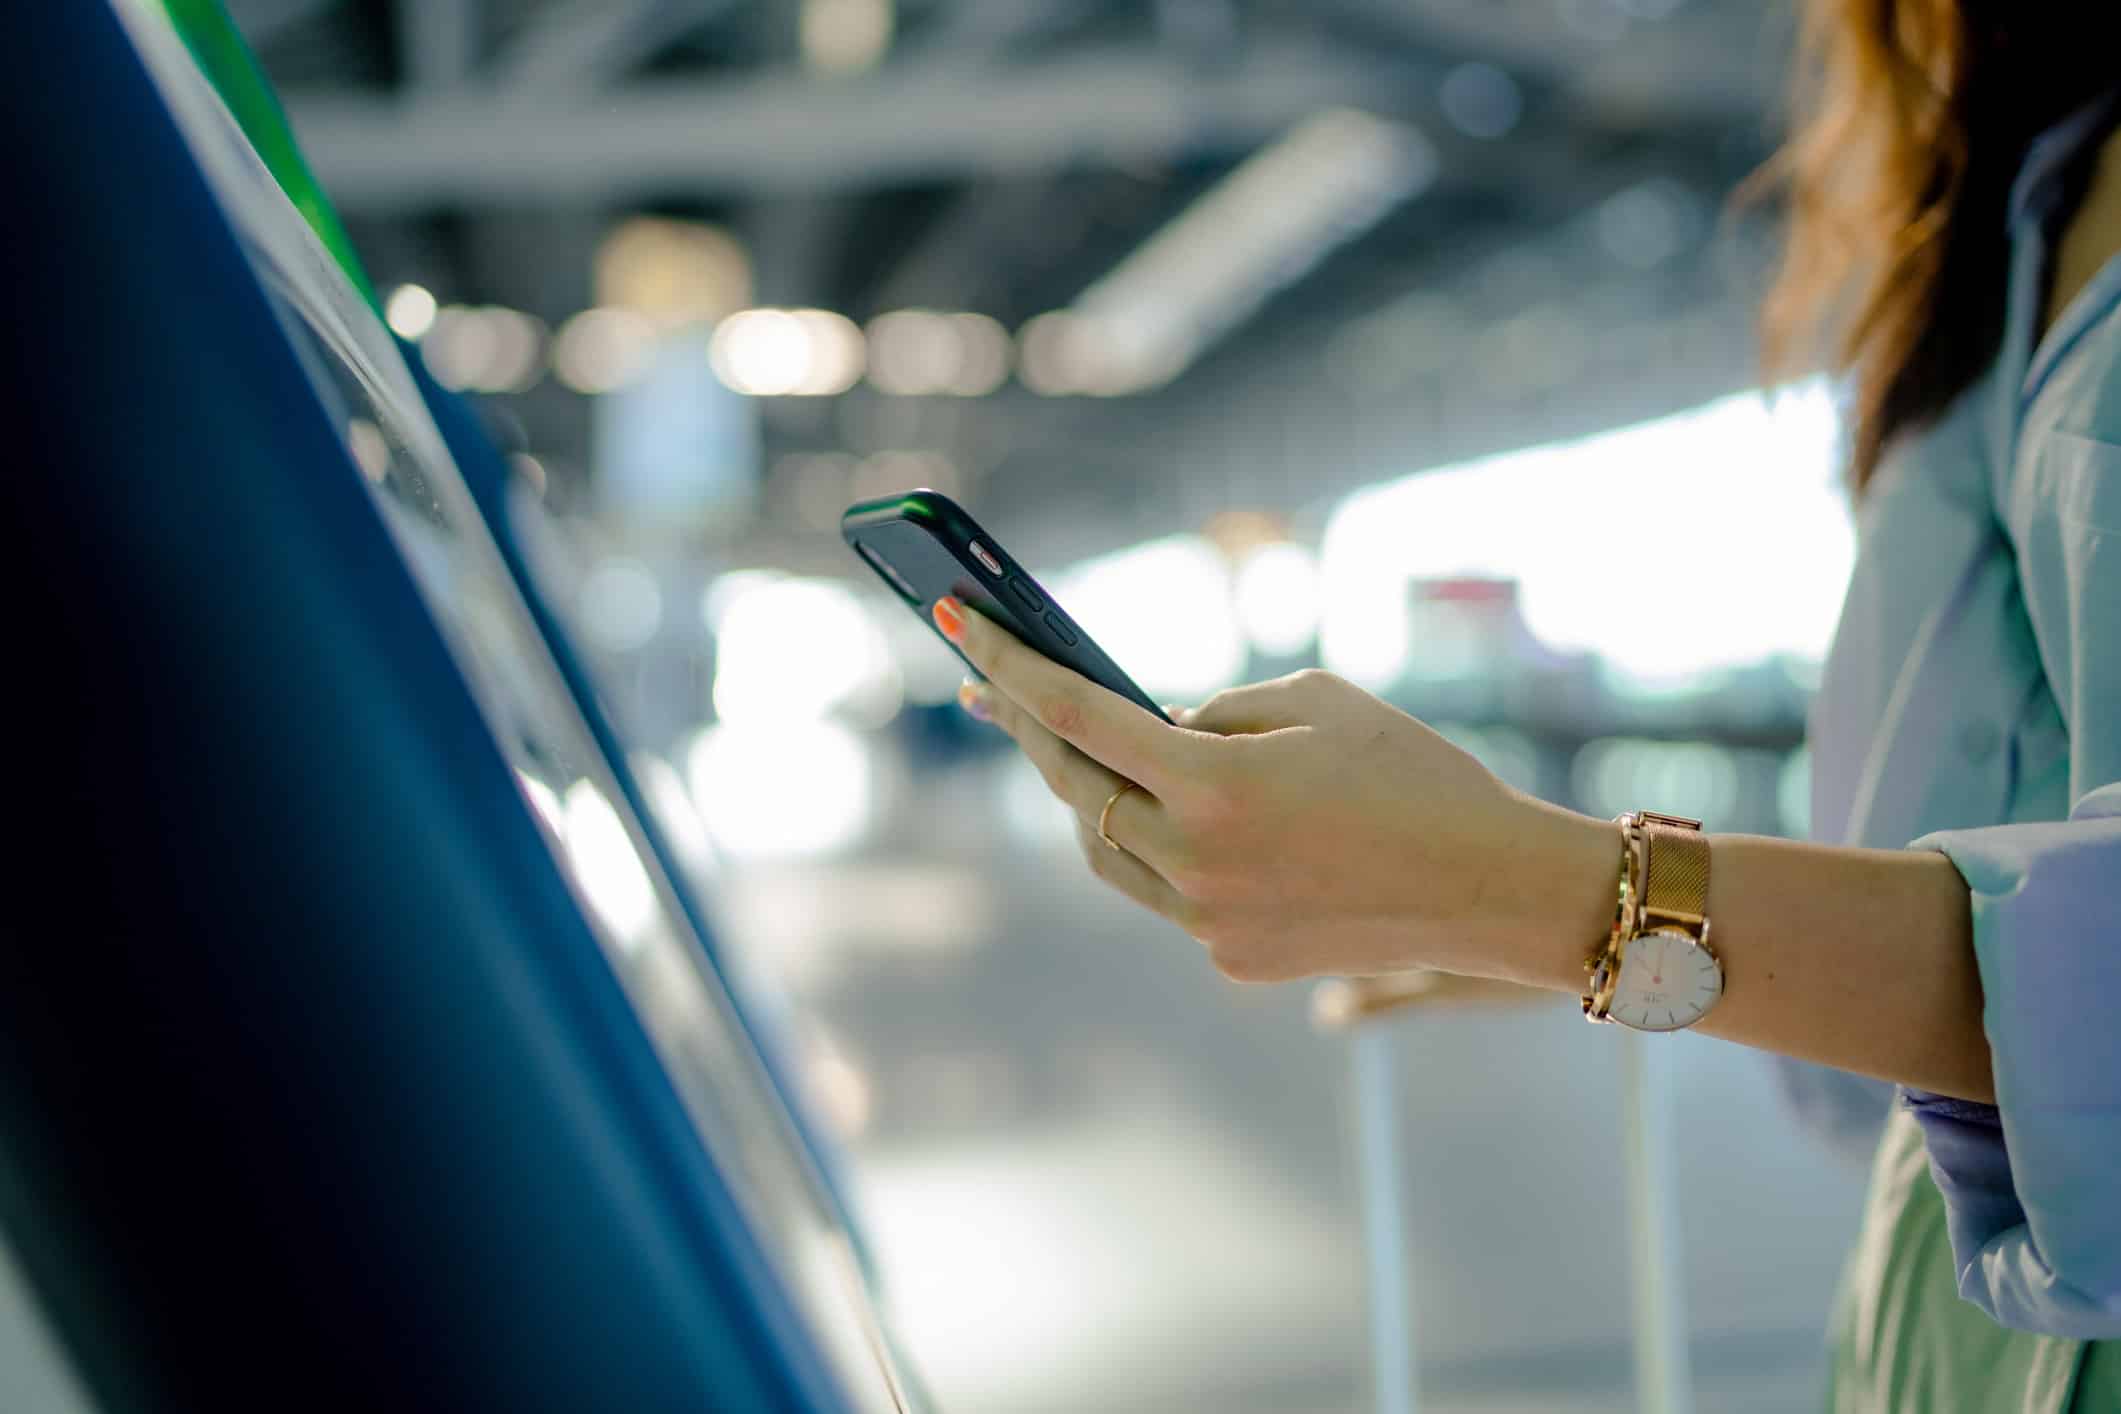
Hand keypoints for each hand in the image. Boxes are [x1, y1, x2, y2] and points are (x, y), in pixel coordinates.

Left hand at [935, 597, 1614, 985]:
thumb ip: (1215, 713)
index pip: (1076, 714)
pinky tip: (1171, 814)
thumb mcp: (1314, 702)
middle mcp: (1192, 863)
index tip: (954, 622)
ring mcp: (1206, 923)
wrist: (1493, 889)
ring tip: (1074, 745)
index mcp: (1211, 785)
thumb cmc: (1415, 774)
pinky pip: (1165, 892)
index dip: (1007, 664)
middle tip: (989, 686)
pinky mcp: (1231, 958)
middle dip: (1028, 730)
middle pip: (1074, 788)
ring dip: (1088, 795)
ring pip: (1106, 852)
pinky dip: (1157, 846)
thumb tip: (1153, 731)